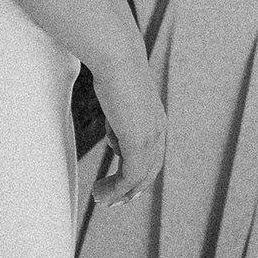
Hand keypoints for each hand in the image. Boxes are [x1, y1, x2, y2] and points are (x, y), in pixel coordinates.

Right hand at [88, 44, 165, 208]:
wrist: (117, 57)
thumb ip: (120, 118)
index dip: (137, 174)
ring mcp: (150, 138)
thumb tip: (116, 136)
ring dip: (119, 192)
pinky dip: (116, 188)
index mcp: (155, 120)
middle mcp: (158, 131)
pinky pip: (129, 175)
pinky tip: (101, 192)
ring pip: (139, 178)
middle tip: (110, 201)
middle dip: (130, 190)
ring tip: (100, 199)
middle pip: (149, 171)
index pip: (152, 156)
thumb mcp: (118, 99)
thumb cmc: (113, 68)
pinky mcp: (138, 141)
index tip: (119, 185)